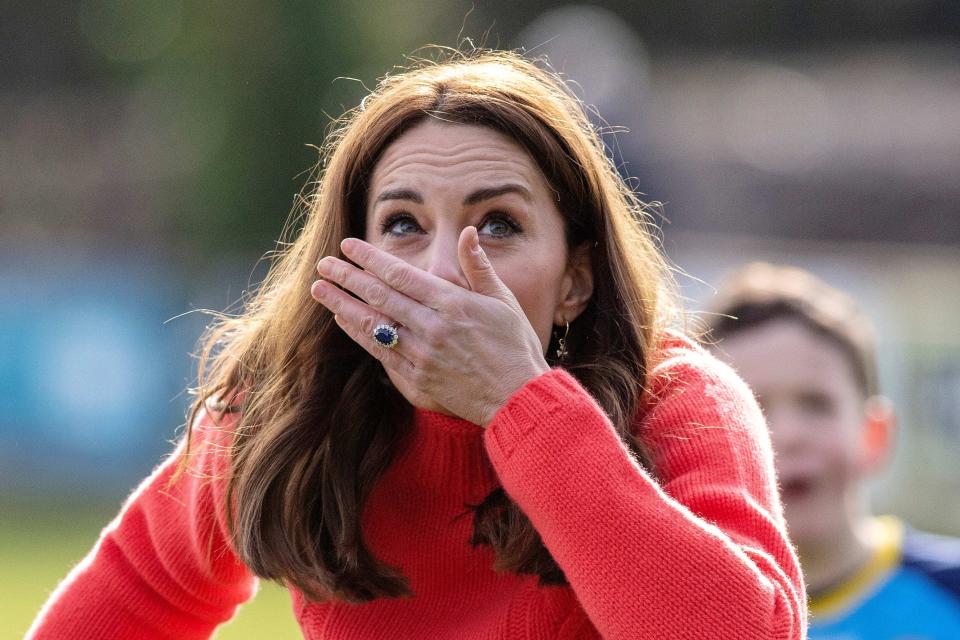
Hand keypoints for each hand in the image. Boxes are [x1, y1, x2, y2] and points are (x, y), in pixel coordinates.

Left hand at [311, 227, 549, 425]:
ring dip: (343, 305)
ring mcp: (422, 355)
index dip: (370, 259)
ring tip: (320, 290)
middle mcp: (432, 327)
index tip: (348, 246)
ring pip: (374, 325)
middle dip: (347, 278)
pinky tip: (344, 321)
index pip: (400, 274)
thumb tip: (466, 232)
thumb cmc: (515, 345)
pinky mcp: (417, 380)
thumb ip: (478, 266)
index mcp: (452, 303)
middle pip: (380, 296)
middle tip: (322, 264)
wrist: (517, 398)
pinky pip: (381, 353)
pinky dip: (360, 335)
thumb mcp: (503, 300)